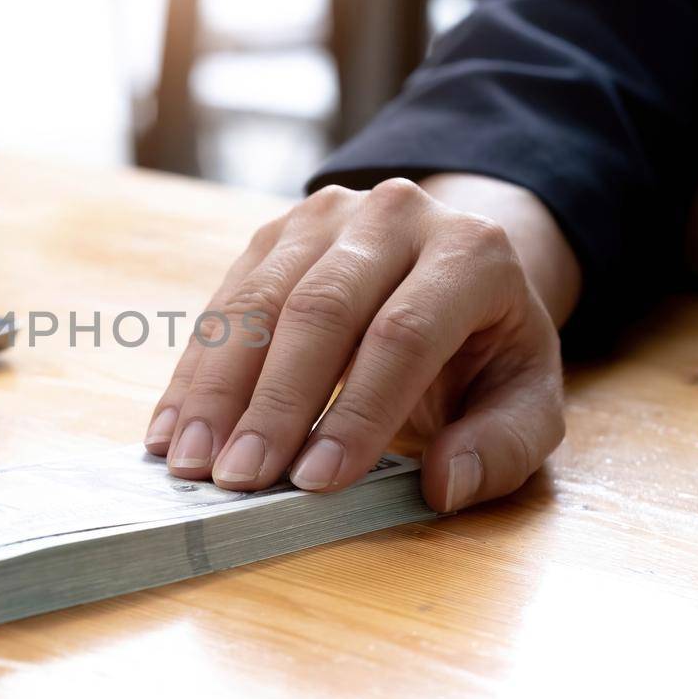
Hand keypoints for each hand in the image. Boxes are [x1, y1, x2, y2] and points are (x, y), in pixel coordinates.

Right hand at [144, 177, 569, 512]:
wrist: (450, 272)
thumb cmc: (486, 352)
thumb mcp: (526, 402)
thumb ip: (501, 447)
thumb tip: (444, 483)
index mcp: (471, 252)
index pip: (405, 332)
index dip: (358, 411)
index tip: (316, 481)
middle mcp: (394, 215)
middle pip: (320, 309)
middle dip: (274, 404)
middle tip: (239, 479)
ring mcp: (324, 217)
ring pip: (258, 302)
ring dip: (217, 391)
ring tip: (191, 462)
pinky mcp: (272, 236)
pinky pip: (221, 306)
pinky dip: (194, 375)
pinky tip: (170, 431)